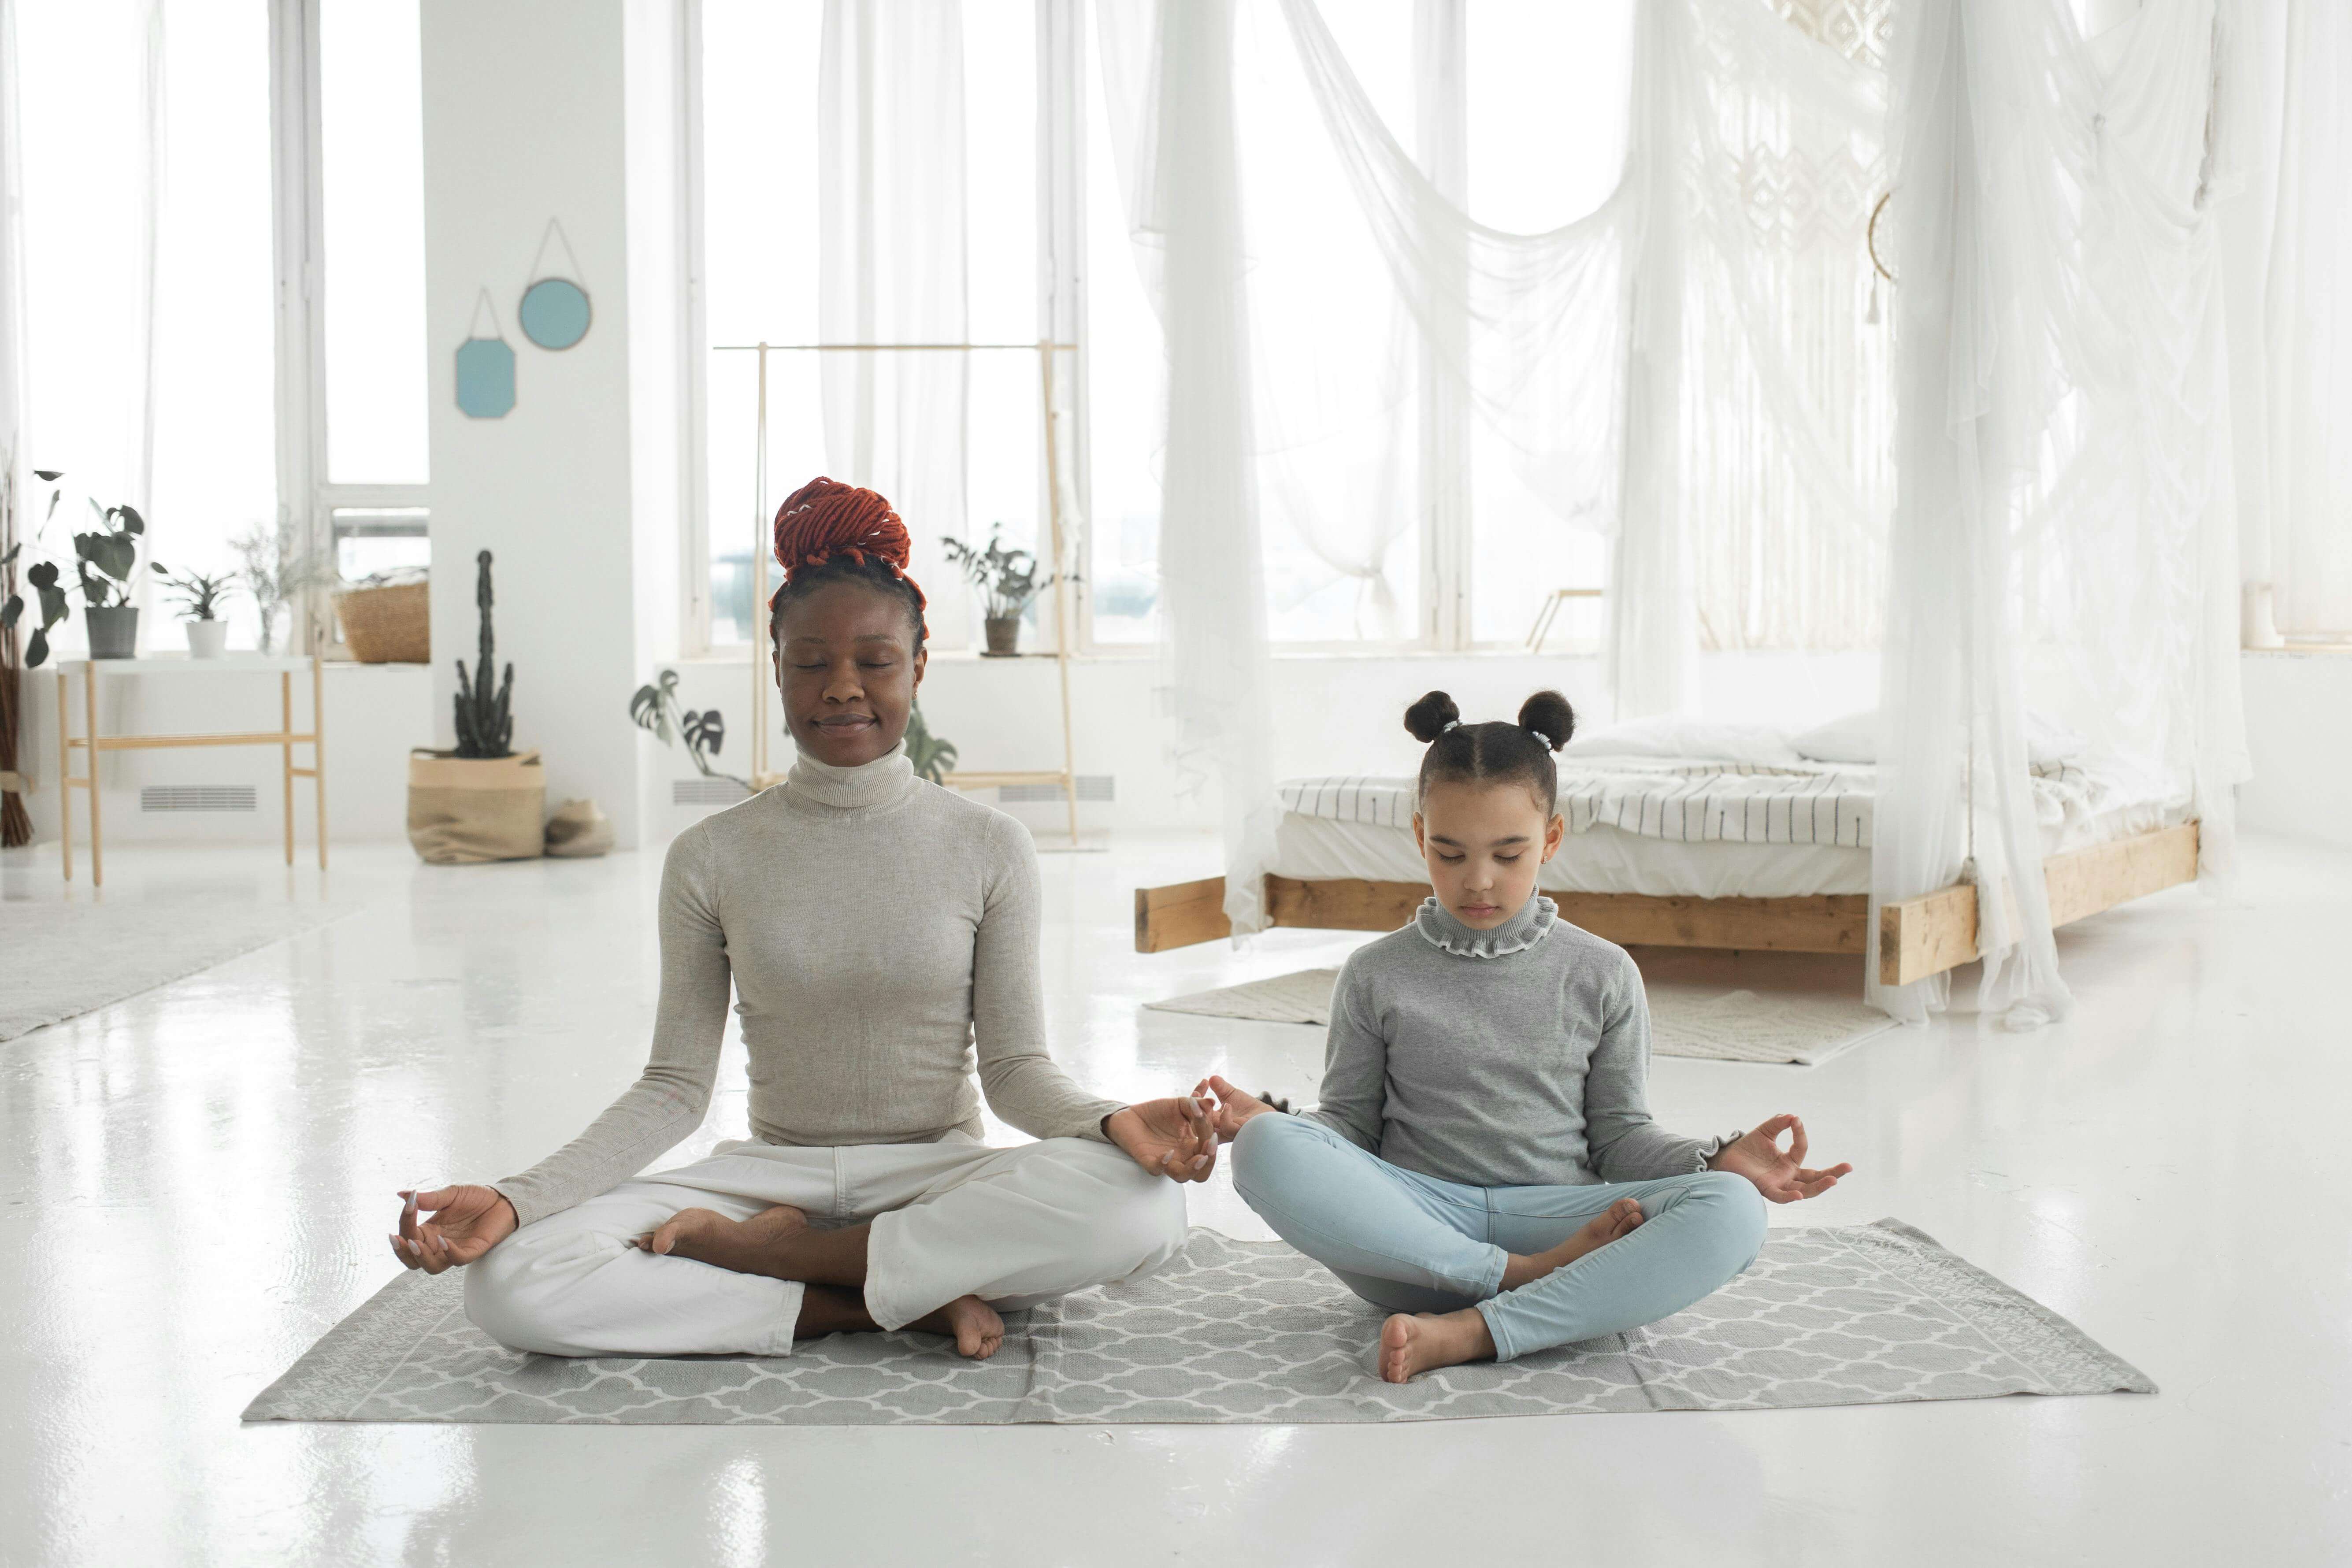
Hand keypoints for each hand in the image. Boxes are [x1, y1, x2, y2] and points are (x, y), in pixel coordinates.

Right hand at [389, 1184, 517, 1273]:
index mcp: (429, 1231)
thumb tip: (401, 1194)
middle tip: (397, 1238)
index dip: (404, 1223)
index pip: (408, 1235)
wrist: (502, 1198)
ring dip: (421, 1257)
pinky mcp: (473, 1251)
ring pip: (432, 1266)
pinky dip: (449, 1252)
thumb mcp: (450, 1194)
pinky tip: (443, 1240)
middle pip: (413, 1260)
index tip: (409, 1205)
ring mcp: (455, 1250)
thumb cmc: (475, 1197)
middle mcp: (439, 1244)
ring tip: (415, 1242)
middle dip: (402, 1251)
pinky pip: (458, 1260)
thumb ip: (429, 1198)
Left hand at [1105, 1095, 1219, 1182]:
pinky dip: (1163, 1163)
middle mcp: (1181, 1156)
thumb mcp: (1180, 1104)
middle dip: (1210, 1159)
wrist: (1132, 1114)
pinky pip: (1156, 1170)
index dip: (1211, 1134)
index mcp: (1191, 1145)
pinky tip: (1168, 1152)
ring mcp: (1165, 1161)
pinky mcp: (1147, 1160)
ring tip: (1199, 1157)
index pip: (1209, 1147)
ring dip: (1193, 1168)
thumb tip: (1211, 1103)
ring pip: (1183, 1176)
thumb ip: (1195, 1104)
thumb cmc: (1158, 1112)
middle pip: (1201, 1171)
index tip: (1205, 1114)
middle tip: (1210, 1144)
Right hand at [1199, 1075, 1280, 1142]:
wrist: (1268, 1118)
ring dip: (1204, 1113)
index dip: (1194, 1100)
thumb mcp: (1232, 1095)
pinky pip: (1226, 1128)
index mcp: (1213, 1120)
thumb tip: (1211, 1077)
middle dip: (1193, 1108)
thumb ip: (1221, 1087)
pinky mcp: (1239, 1134)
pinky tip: (1228, 1106)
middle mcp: (1217, 1129)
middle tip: (1196, 1094)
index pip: (1196, 1111)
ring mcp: (1227, 1133)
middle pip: (1197, 1122)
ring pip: (1207, 1128)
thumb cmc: (1250, 1109)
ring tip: (1209, 1100)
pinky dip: (1224, 1116)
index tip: (1200, 1085)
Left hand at [1707, 1114, 1851, 1203]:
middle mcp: (1788, 1175)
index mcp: (1789, 1161)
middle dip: (1833, 1173)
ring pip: (1804, 1190)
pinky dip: (1789, 1197)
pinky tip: (1798, 1195)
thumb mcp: (1764, 1132)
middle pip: (1815, 1177)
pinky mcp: (1767, 1189)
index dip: (1800, 1133)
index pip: (1802, 1148)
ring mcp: (1780, 1184)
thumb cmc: (1747, 1148)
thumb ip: (1778, 1123)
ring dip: (1819, 1186)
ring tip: (1834, 1180)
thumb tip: (1792, 1116)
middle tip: (1849, 1167)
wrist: (1726, 1159)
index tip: (1795, 1120)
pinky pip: (1780, 1197)